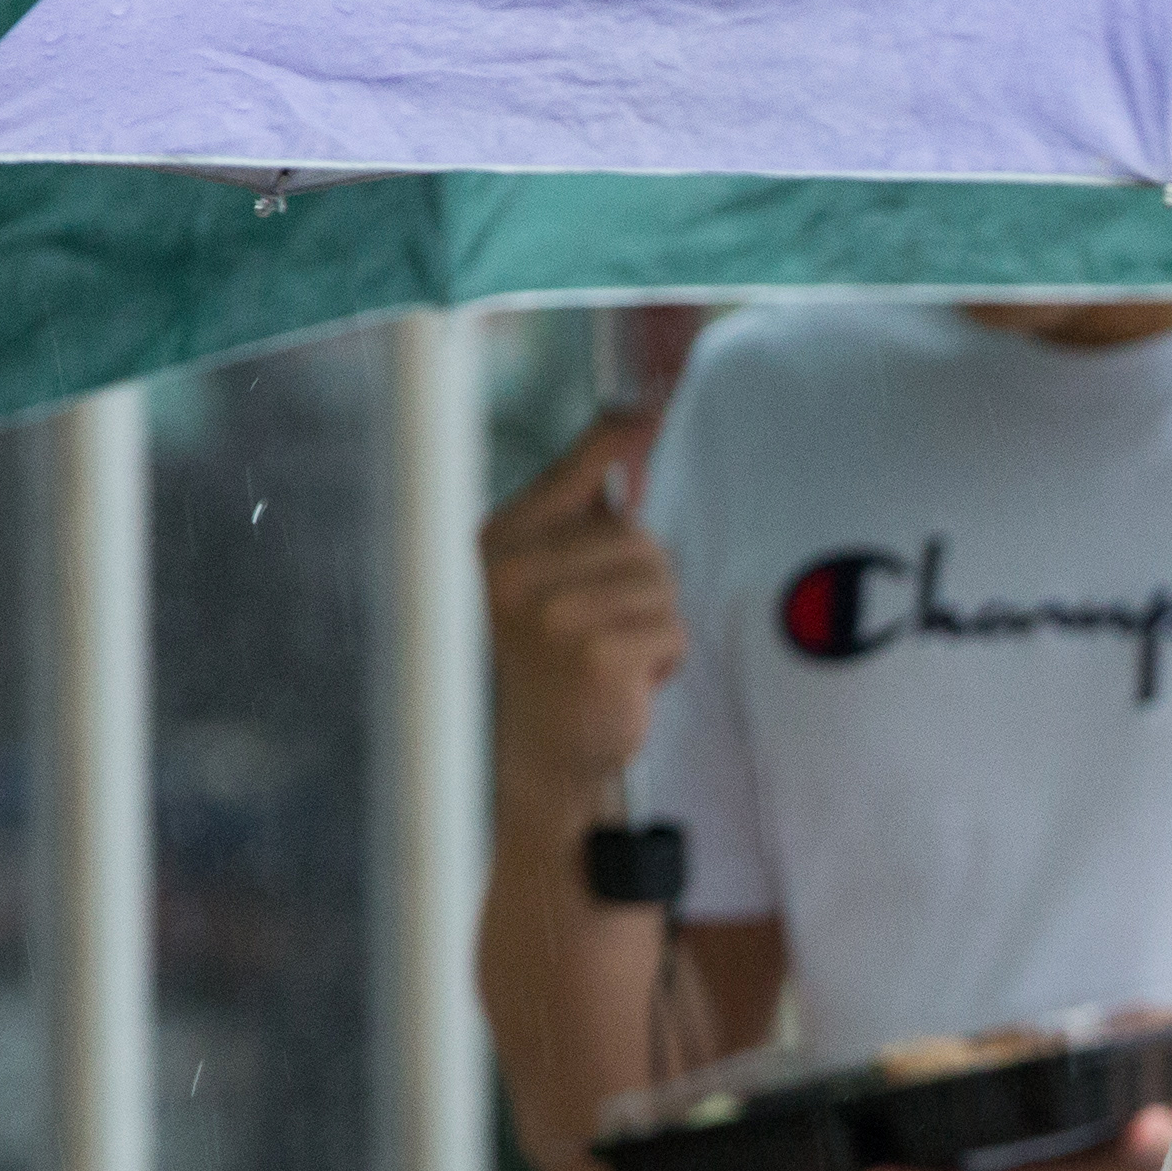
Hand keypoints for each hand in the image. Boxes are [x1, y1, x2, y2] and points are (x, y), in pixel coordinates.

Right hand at [483, 405, 683, 816]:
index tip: (644, 408)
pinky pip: (673, 630)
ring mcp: (553, 612)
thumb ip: (578, 518)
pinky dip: (665, 661)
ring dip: (654, 625)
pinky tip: (624, 684)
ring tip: (610, 659)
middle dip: (642, 586)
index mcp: (498, 540)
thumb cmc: (548, 665)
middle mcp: (516, 569)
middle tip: (601, 634)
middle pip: (637, 538)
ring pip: (661, 584)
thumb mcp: (546, 582)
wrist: (534, 763)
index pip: (571, 470)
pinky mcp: (595, 652)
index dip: (613, 436)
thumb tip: (629, 428)